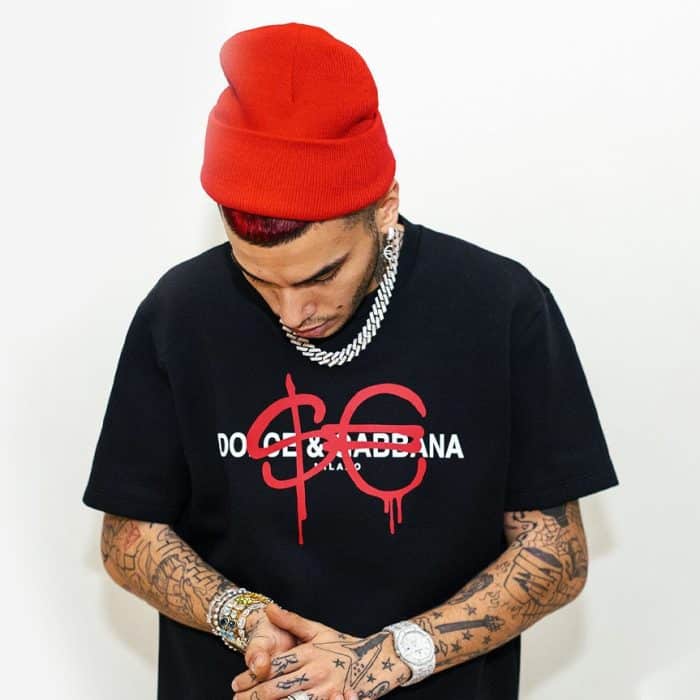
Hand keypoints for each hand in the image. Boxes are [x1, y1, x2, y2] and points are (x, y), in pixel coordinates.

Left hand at [231, 603, 409, 699]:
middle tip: (237, 699)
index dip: (253, 676)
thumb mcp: (319, 629)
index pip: (274, 666)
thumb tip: (268, 608)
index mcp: (309, 652)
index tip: (236, 682)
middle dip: (254, 696)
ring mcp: (326, 690)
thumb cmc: (344, 645)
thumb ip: (292, 620)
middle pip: (278, 688)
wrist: (380, 659)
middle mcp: (315, 671)